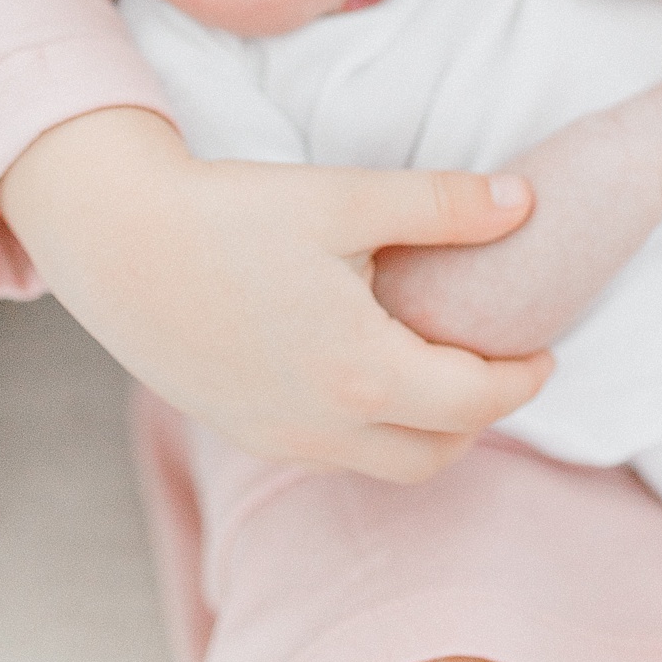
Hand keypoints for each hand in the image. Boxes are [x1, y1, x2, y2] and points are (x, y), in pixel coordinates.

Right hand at [0, 108, 552, 481]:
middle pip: (437, 452)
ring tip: (442, 365)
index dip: (521, 378)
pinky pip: (333, 452)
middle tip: (502, 360)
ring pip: (384, 463)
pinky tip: (368, 367)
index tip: (545, 349)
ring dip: (429, 428)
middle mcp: (324, 427)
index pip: (475, 402)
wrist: (116, 242)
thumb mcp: (345, 198)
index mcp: (362, 374)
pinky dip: (374, 428)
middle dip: (481, 413)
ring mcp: (278, 437)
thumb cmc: (230, 213)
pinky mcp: (243, 428)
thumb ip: (442, 205)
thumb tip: (525, 201)